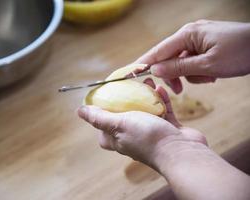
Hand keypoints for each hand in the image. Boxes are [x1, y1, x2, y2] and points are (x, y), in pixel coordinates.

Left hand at [77, 80, 205, 168]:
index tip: (107, 93)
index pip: (103, 123)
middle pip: (125, 113)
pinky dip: (160, 100)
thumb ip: (99, 118)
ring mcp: (150, 132)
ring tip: (148, 81)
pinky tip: (160, 89)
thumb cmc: (147, 138)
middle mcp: (131, 136)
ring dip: (146, 95)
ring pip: (145, 110)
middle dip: (127, 97)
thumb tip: (79, 111)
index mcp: (116, 139)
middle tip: (129, 83)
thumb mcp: (118, 124)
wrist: (181, 151)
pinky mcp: (166, 129)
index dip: (103, 108)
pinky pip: (161, 111)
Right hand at [135, 20, 249, 92]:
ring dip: (190, 75)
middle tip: (179, 91)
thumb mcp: (208, 65)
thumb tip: (155, 71)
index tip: (128, 74)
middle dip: (174, 75)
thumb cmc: (240, 53)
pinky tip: (212, 74)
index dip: (143, 64)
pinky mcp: (204, 45)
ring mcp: (197, 39)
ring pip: (181, 62)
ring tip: (207, 78)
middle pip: (168, 58)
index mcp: (187, 34)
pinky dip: (199, 71)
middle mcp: (189, 34)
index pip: (158, 51)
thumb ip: (179, 68)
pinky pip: (192, 61)